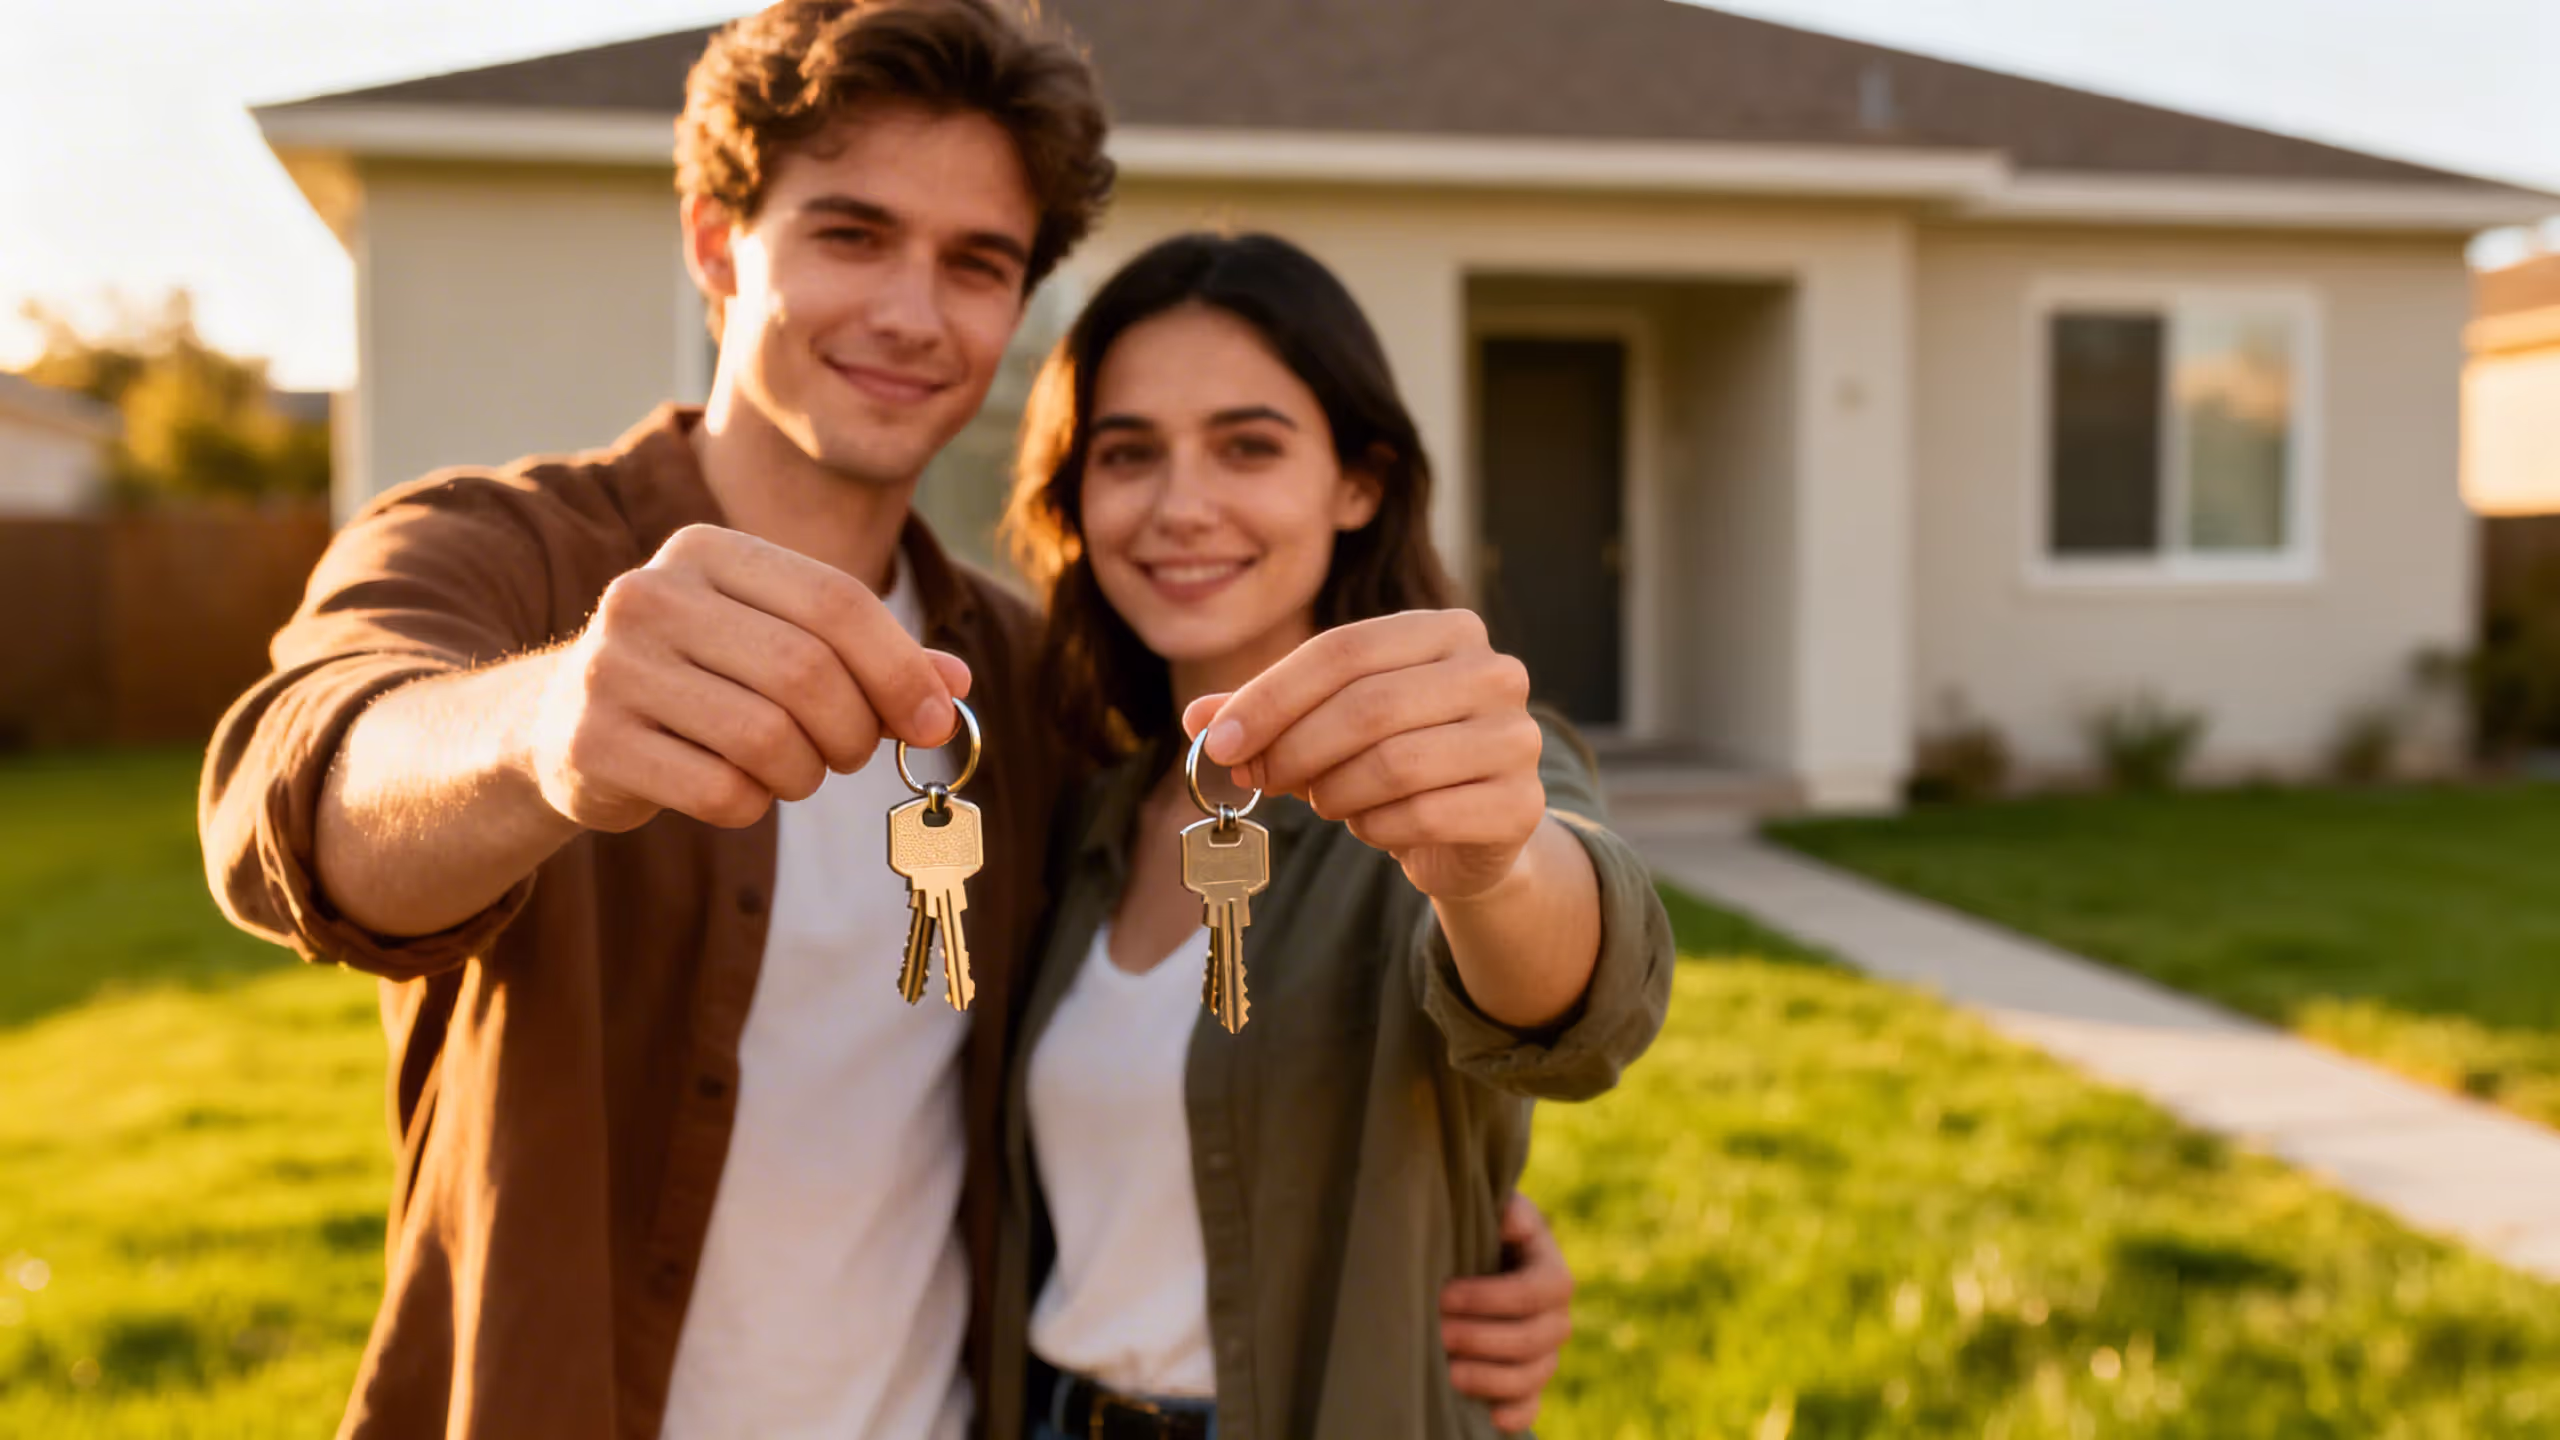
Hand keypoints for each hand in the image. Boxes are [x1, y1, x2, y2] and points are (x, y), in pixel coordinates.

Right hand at [525, 524, 969, 831]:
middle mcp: (651, 595)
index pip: (835, 600)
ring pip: (767, 737)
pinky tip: (736, 790)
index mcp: (706, 550)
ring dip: (805, 774)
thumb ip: (871, 658)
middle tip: (852, 754)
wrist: (560, 725)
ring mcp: (613, 667)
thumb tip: (954, 687)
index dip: (900, 668)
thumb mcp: (779, 645)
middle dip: (854, 730)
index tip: (932, 722)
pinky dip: (751, 804)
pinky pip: (719, 790)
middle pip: (806, 671)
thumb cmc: (702, 681)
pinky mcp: (591, 742)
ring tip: (794, 770)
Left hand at [1181, 611, 1542, 899]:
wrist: (1475, 830)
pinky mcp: (1522, 804)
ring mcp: (1517, 737)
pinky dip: (1378, 828)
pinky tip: (1371, 825)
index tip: (1218, 743)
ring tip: (1324, 801)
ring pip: (1394, 764)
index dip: (1270, 698)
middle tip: (1259, 780)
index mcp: (1447, 629)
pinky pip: (1424, 816)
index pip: (1342, 650)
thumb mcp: (1327, 722)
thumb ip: (1267, 713)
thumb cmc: (1394, 758)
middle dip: (1294, 750)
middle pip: (1367, 706)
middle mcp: (1494, 672)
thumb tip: (1195, 719)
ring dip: (1335, 793)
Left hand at [1441, 1193, 1573, 1431]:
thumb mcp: (1494, 1212)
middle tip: (1436, 1333)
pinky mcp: (1528, 1386)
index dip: (1489, 1298)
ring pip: (1530, 1377)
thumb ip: (1507, 1211)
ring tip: (1448, 1372)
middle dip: (1480, 1338)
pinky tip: (1490, 1416)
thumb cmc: (1483, 1234)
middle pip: (1531, 1339)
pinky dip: (1514, 1415)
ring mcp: (1545, 1357)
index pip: (1533, 1293)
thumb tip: (1510, 1218)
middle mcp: (1556, 1319)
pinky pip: (1530, 1408)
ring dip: (1488, 1378)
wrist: (1477, 1265)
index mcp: (1552, 1274)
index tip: (1445, 1295)